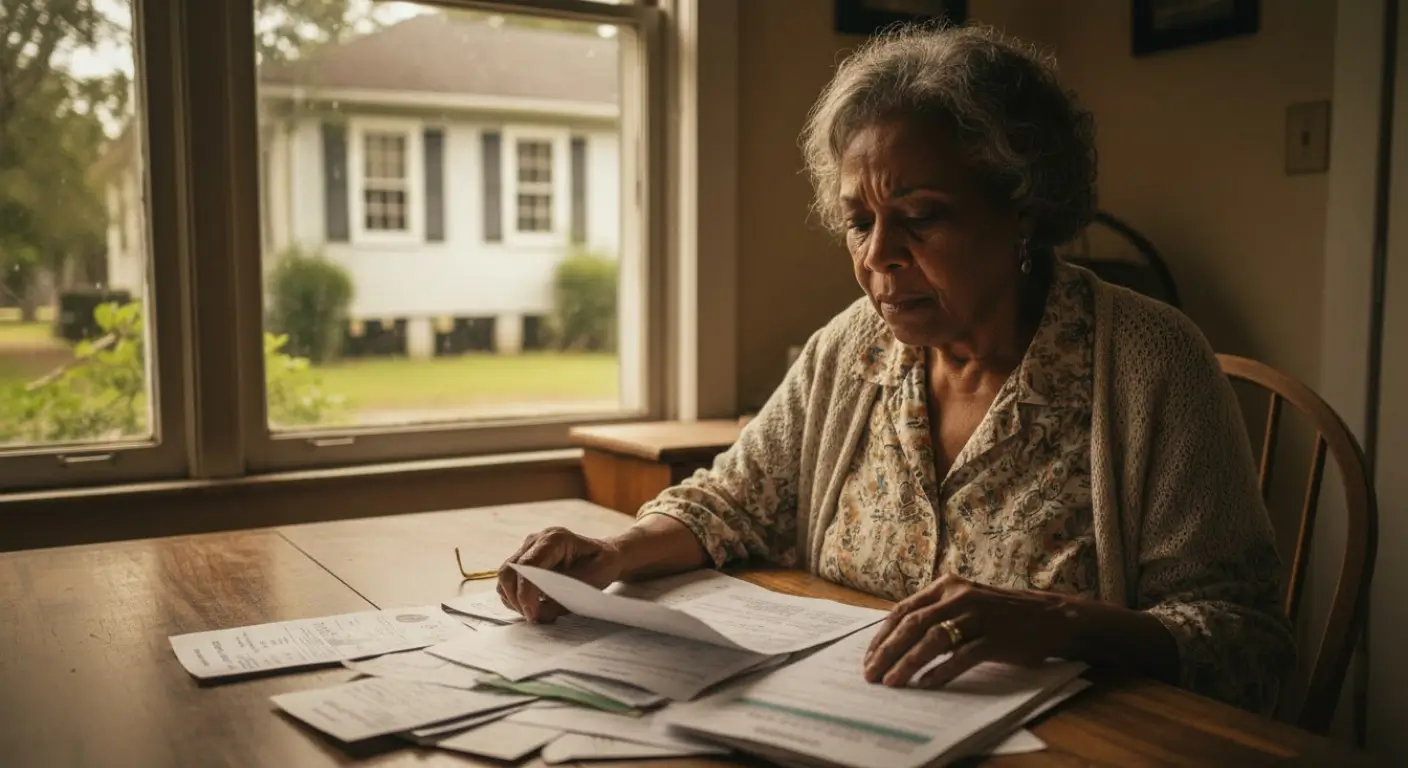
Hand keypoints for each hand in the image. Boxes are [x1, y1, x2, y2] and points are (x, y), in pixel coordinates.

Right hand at [496, 526, 624, 623]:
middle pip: (510, 571)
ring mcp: (527, 549)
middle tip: (534, 618)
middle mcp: (536, 540)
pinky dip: (515, 598)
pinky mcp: (524, 561)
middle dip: (517, 599)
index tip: (533, 614)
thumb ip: (565, 594)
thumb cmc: (603, 564)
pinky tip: (534, 607)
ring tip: (537, 614)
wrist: (606, 556)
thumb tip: (538, 610)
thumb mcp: (593, 579)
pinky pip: (509, 582)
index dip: (526, 592)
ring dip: (515, 600)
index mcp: (555, 538)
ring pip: (505, 578)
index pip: (527, 565)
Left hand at [862, 574, 1078, 688]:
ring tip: (892, 682)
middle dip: (887, 651)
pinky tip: (926, 684)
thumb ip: (935, 614)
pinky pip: (962, 656)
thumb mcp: (965, 602)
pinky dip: (942, 670)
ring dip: (908, 663)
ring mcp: (978, 616)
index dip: (882, 635)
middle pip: (913, 624)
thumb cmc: (1001, 613)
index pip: (904, 610)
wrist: (1050, 617)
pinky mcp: (995, 638)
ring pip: (933, 640)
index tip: (868, 657)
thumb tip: (896, 641)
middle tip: (871, 674)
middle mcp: (959, 597)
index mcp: (947, 586)